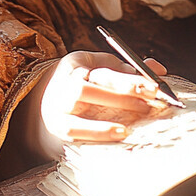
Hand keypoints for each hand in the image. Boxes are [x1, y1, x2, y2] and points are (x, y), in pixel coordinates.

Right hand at [34, 50, 167, 158]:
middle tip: (152, 99)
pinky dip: (98, 130)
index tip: (155, 86)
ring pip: (80, 95)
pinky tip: (120, 132)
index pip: (105, 68)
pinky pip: (74, 127)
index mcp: (77, 64)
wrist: (38, 112)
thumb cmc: (80, 90)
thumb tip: (158, 68)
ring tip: (139, 112)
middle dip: (125, 88)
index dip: (131, 77)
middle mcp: (64, 81)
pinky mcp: (55, 127)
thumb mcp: (99, 73)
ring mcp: (57, 103)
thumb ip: (127, 70)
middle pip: (94, 80)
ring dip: (111, 104)